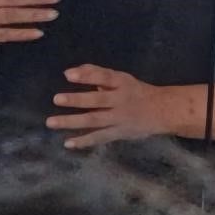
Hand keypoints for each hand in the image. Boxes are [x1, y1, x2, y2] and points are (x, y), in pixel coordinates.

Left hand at [45, 65, 169, 148]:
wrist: (163, 111)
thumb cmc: (135, 91)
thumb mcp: (120, 78)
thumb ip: (96, 73)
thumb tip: (71, 71)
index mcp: (122, 83)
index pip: (103, 77)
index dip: (86, 76)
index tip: (67, 75)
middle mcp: (120, 100)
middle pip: (97, 100)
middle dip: (76, 100)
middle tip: (56, 99)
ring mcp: (119, 118)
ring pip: (94, 120)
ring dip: (72, 122)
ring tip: (51, 122)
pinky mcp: (119, 133)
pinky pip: (100, 137)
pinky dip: (84, 141)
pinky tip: (67, 143)